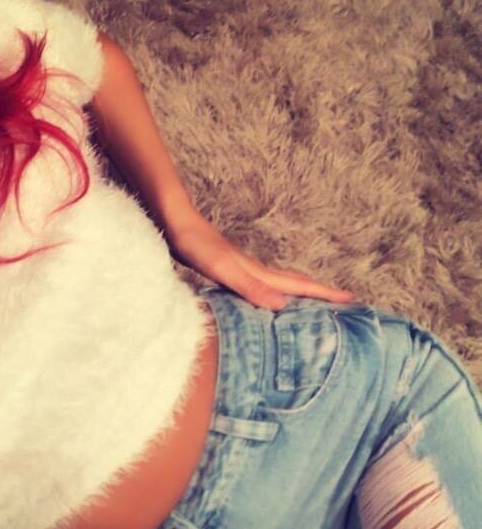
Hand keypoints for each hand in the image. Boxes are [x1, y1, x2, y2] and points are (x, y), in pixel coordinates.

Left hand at [165, 210, 354, 311]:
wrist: (176, 223)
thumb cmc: (196, 245)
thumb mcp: (223, 270)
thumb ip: (251, 287)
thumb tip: (283, 305)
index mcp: (259, 272)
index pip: (299, 285)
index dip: (324, 294)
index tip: (352, 299)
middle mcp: (256, 269)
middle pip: (296, 283)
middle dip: (321, 293)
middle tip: (346, 301)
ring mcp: (244, 268)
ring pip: (281, 283)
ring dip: (301, 292)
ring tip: (315, 302)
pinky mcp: (231, 269)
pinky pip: (263, 284)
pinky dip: (276, 292)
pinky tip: (269, 296)